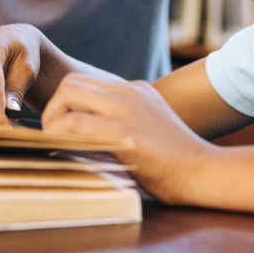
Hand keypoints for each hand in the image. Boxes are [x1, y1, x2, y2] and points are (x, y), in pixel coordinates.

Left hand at [42, 74, 211, 204]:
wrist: (201, 170)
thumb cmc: (178, 160)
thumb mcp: (151, 127)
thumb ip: (126, 122)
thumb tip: (91, 135)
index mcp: (136, 90)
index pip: (88, 83)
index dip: (67, 103)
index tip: (62, 126)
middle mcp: (129, 92)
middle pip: (72, 82)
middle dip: (54, 107)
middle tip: (52, 133)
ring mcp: (126, 108)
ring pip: (69, 95)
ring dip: (52, 118)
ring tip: (53, 142)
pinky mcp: (122, 130)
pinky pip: (75, 123)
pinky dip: (60, 134)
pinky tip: (62, 150)